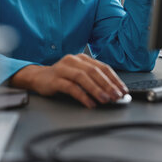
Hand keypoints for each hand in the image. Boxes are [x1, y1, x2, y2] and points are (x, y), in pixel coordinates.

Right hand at [10, 53, 128, 108]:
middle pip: (94, 71)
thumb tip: (113, 92)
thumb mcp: (79, 75)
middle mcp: (73, 60)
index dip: (114, 79)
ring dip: (97, 90)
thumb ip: (94, 80)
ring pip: (83, 78)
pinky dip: (82, 96)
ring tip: (106, 100)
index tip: (123, 90)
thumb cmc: (62, 77)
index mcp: (82, 58)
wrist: (39, 77)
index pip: (103, 67)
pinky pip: (71, 87)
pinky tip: (90, 103)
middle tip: (117, 96)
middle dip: (108, 85)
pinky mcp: (54, 79)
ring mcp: (63, 69)